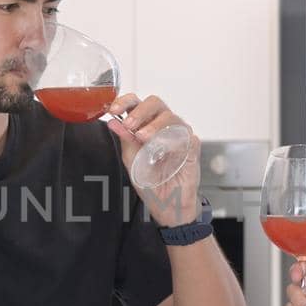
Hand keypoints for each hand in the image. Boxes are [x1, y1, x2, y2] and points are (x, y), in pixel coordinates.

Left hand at [107, 93, 200, 228]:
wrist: (167, 203)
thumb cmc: (151, 180)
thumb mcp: (131, 159)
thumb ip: (125, 139)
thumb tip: (113, 122)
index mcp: (146, 124)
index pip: (136, 103)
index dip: (124, 102)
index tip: (113, 110)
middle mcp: (163, 125)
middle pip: (155, 103)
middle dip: (140, 112)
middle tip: (130, 125)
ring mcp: (179, 134)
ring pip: (171, 117)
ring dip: (155, 126)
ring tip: (143, 137)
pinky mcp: (192, 146)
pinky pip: (185, 136)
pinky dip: (171, 141)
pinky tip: (163, 150)